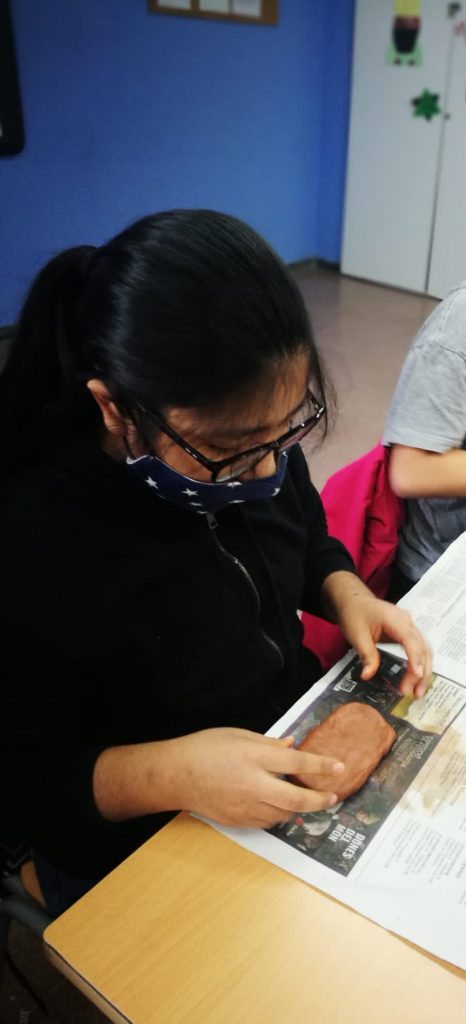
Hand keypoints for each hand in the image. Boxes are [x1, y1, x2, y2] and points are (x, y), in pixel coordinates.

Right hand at [171, 727, 343, 828]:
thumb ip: (267, 743)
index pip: (295, 762)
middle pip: (296, 799)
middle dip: (319, 800)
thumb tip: (292, 747)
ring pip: (283, 814)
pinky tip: (280, 806)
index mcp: (253, 758)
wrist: (175, 775)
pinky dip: (278, 815)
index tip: (338, 767)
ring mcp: (245, 806)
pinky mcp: (238, 820)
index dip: (320, 765)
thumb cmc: (204, 748)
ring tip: (308, 800)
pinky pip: (267, 822)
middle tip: (332, 797)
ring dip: (299, 809)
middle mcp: (253, 785)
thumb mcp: (237, 735)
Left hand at [324, 574, 430, 696]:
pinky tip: (416, 679)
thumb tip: (368, 676)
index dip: (415, 659)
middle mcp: (408, 623)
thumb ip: (366, 654)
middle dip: (421, 672)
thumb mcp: (356, 634)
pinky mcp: (407, 634)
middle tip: (415, 694)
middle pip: (422, 649)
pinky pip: (418, 650)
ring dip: (423, 671)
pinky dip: (419, 665)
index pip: (411, 641)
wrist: (352, 600)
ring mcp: (409, 628)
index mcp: (396, 620)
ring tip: (417, 692)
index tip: (416, 676)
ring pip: (424, 651)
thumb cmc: (354, 614)